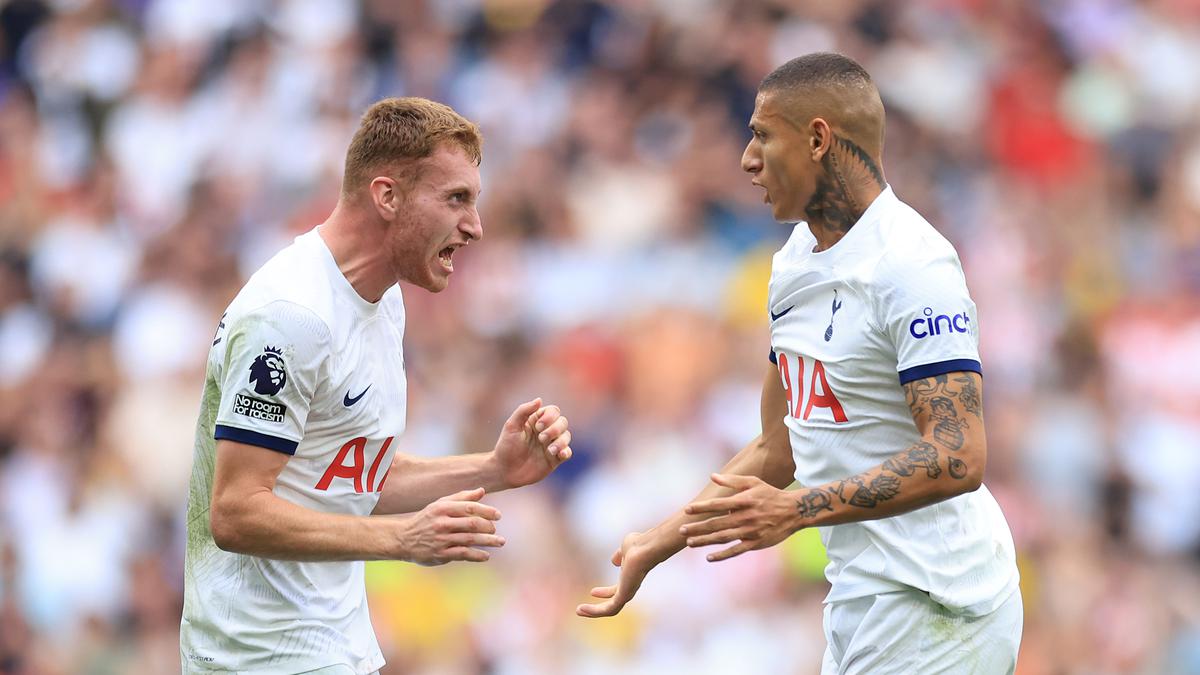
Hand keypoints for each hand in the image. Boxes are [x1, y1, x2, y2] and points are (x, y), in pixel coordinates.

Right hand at [393, 488, 503, 564]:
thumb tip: (482, 491)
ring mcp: (441, 539)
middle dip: (488, 527)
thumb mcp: (441, 504)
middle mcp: (442, 523)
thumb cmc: (427, 519)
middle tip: (496, 531)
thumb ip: (462, 497)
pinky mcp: (440, 554)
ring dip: (488, 541)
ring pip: (470, 539)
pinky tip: (486, 556)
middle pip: (472, 523)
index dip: (487, 511)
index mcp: (443, 508)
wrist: (404, 538)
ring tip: (500, 542)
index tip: (498, 515)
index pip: (469, 507)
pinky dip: (477, 555)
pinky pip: (463, 554)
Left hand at [490, 398, 571, 488]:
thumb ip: (524, 410)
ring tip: (550, 450)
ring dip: (560, 441)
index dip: (549, 417)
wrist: (505, 471)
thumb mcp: (511, 426)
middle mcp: (546, 431)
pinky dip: (566, 452)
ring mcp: (551, 445)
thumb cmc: (506, 447)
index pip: (553, 411)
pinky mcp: (554, 459)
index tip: (537, 426)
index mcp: (536, 421)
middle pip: (562, 422)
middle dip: (554, 429)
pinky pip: (567, 452)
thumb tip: (539, 400)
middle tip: (541, 438)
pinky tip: (560, 454)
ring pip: (566, 436)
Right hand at [576, 531, 667, 617]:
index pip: (616, 590)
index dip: (605, 592)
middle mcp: (630, 587)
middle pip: (614, 602)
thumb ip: (620, 556)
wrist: (645, 548)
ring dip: (594, 612)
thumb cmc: (639, 545)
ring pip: (610, 610)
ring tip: (578, 611)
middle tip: (582, 608)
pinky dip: (595, 611)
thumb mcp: (625, 549)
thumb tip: (615, 561)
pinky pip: (609, 609)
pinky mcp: (625, 596)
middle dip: (598, 607)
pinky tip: (582, 609)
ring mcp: (628, 592)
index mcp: (630, 578)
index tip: (592, 592)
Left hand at [680, 473, 801, 561]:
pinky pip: (736, 550)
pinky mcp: (756, 543)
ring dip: (705, 541)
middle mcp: (745, 516)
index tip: (687, 510)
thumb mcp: (753, 482)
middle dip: (697, 527)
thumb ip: (732, 480)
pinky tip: (709, 557)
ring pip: (723, 537)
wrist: (794, 511)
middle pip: (716, 523)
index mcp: (743, 501)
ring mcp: (750, 531)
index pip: (718, 505)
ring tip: (689, 543)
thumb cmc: (771, 494)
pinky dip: (722, 555)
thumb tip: (712, 476)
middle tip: (682, 530)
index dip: (702, 508)